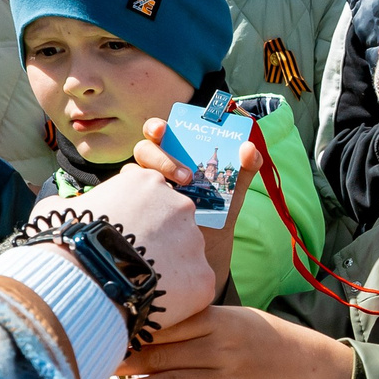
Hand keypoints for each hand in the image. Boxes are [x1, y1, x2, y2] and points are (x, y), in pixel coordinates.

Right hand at [57, 165, 214, 328]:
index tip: (122, 238)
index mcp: (146, 183)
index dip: (134, 220)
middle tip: (130, 265)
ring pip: (186, 257)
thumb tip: (58, 205)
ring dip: (169, 270)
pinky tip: (152, 304)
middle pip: (173, 226)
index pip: (149, 198)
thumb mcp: (59, 211)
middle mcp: (179, 206)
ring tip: (138, 287)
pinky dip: (178, 299)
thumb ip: (69, 203)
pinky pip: (194, 288)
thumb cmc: (68, 244)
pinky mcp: (203, 277)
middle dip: (157, 243)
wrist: (85, 282)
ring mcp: (195, 242)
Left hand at [96, 304, 354, 378]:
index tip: (102, 337)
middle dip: (125, 362)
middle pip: (163, 356)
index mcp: (216, 320)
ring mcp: (227, 378)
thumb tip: (139, 324)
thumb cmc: (252, 334)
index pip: (166, 327)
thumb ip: (189, 320)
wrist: (297, 361)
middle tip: (91, 365)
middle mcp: (221, 348)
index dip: (132, 334)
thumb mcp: (226, 315)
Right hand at [134, 116, 260, 300]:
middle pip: (144, 151)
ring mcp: (143, 191)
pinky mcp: (137, 212)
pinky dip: (139, 204)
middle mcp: (155, 169)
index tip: (163, 130)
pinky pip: (128, 202)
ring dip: (151, 181)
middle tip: (185, 176)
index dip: (156, 127)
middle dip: (160, 158)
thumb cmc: (217, 213)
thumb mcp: (232, 191)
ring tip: (179, 197)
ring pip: (132, 175)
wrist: (207, 251)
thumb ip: (243, 169)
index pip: (158, 133)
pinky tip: (158, 216)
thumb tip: (250, 148)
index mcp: (175, 154)